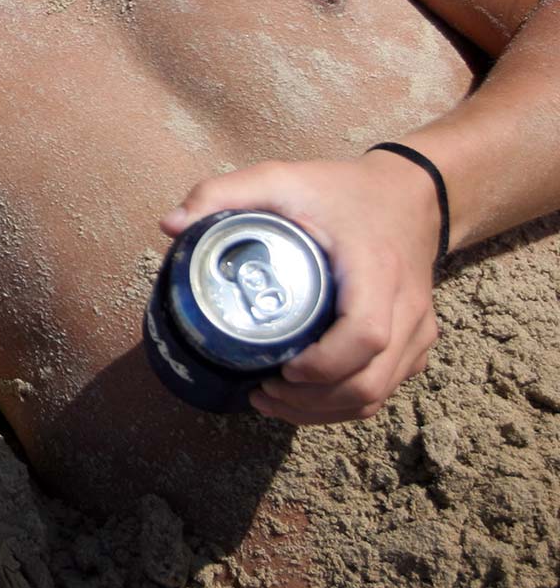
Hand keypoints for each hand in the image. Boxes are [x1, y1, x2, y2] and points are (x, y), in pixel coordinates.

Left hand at [161, 153, 440, 424]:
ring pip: (379, 394)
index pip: (365, 334)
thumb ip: (225, 192)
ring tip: (273, 400)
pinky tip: (305, 398)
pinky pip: (386, 388)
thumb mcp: (281, 177)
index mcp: (375, 270)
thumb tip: (169, 225)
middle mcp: (406, 307)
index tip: (281, 369)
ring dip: (326, 410)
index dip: (324, 365)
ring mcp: (418, 329)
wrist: (411, 193)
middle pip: (371, 380)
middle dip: (313, 401)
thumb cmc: (342, 190)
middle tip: (262, 392)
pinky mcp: (417, 342)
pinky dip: (345, 403)